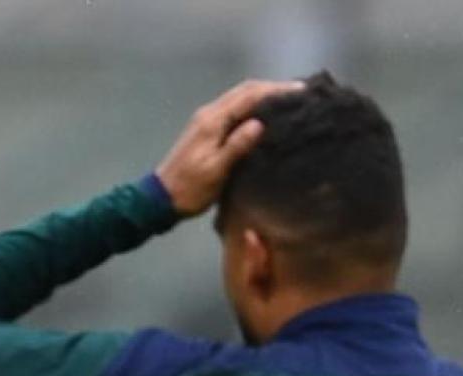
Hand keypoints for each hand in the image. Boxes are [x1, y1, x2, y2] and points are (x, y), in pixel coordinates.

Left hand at [155, 79, 304, 216]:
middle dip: (272, 88)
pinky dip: (253, 106)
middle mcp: (209, 113)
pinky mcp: (207, 129)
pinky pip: (235, 109)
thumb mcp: (215, 171)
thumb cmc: (190, 188)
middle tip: (301, 94)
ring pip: (240, 98)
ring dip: (263, 96)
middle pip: (245, 90)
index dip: (275, 90)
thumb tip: (259, 124)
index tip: (302, 92)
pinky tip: (267, 117)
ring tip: (289, 102)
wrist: (161, 198)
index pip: (248, 95)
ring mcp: (207, 120)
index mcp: (212, 120)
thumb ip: (236, 146)